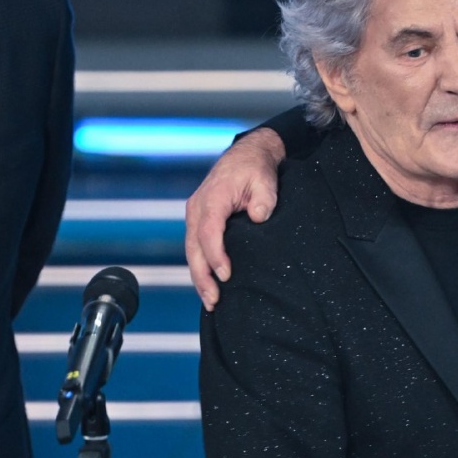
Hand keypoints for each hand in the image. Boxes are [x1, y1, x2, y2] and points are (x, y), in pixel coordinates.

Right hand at [185, 128, 285, 308]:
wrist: (246, 156)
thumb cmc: (256, 169)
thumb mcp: (265, 180)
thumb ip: (264, 199)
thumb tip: (259, 217)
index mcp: (213, 198)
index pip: (209, 232)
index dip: (215, 256)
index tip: (226, 275)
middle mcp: (197, 208)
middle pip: (194, 248)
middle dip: (202, 277)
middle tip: (214, 300)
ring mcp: (195, 214)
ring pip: (191, 251)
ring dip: (199, 277)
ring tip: (211, 302)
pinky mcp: (198, 221)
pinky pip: (195, 247)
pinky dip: (200, 267)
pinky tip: (209, 286)